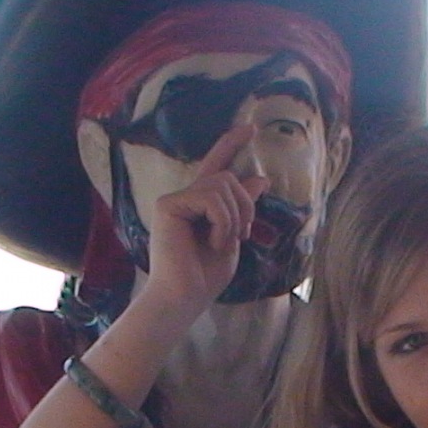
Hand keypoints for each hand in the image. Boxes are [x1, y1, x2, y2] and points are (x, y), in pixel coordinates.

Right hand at [132, 123, 266, 328]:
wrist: (183, 298)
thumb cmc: (204, 277)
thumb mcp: (234, 237)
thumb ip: (242, 208)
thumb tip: (260, 179)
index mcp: (198, 205)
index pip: (216, 166)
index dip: (231, 144)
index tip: (251, 128)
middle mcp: (183, 198)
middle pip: (228, 177)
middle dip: (245, 206)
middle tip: (243, 235)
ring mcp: (173, 200)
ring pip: (222, 185)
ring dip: (234, 217)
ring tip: (224, 242)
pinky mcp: (168, 205)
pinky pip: (210, 198)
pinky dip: (222, 221)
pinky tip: (213, 242)